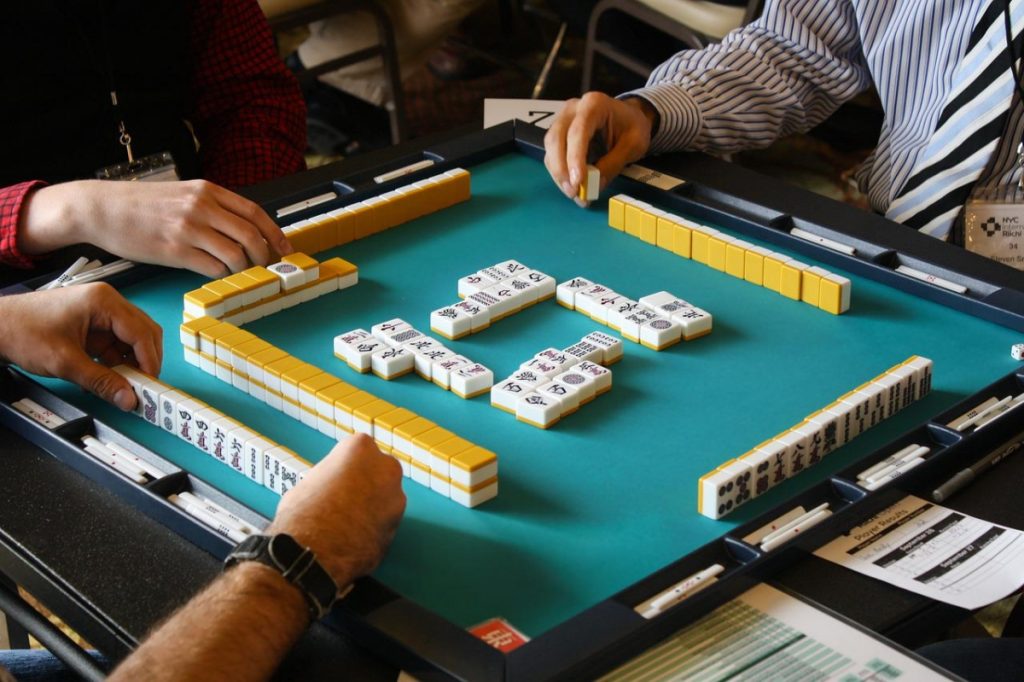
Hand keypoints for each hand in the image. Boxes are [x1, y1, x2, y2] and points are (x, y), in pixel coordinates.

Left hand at [0, 284, 161, 409]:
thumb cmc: (22, 331)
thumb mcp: (65, 362)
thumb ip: (101, 381)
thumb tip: (128, 398)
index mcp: (103, 301)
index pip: (141, 331)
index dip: (150, 360)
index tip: (151, 384)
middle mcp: (107, 303)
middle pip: (143, 333)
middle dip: (145, 361)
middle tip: (144, 386)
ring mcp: (100, 314)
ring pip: (131, 341)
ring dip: (131, 364)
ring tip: (125, 385)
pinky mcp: (92, 325)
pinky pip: (115, 345)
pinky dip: (116, 363)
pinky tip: (110, 378)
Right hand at [18, 179, 293, 277]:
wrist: (101, 208)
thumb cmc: (141, 204)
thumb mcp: (183, 193)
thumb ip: (212, 206)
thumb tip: (243, 230)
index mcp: (207, 191)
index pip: (255, 212)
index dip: (275, 234)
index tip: (285, 249)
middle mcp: (201, 207)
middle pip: (251, 235)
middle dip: (265, 256)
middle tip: (267, 268)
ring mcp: (188, 228)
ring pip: (235, 254)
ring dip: (244, 269)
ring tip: (241, 274)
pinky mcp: (174, 250)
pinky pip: (212, 267)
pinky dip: (221, 274)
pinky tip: (217, 275)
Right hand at [269, 434, 405, 587]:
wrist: (311, 555)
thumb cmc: (302, 514)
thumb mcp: (309, 481)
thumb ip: (330, 476)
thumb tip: (331, 486)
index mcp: (360, 448)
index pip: (357, 451)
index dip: (344, 468)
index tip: (336, 479)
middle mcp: (385, 468)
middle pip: (377, 472)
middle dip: (365, 484)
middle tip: (343, 500)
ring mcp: (396, 498)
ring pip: (384, 499)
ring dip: (371, 508)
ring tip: (346, 524)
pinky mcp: (398, 527)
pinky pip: (385, 523)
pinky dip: (373, 529)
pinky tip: (353, 538)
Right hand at [544, 93, 655, 205]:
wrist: (629, 118)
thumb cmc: (632, 126)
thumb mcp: (633, 145)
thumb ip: (613, 164)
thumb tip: (594, 186)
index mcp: (593, 104)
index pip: (578, 132)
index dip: (575, 158)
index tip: (578, 182)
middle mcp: (572, 109)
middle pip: (556, 139)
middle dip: (561, 169)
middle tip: (573, 192)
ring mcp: (562, 120)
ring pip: (550, 149)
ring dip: (559, 174)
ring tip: (575, 194)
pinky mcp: (559, 134)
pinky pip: (552, 155)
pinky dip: (560, 174)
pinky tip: (572, 187)